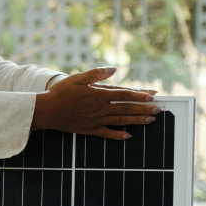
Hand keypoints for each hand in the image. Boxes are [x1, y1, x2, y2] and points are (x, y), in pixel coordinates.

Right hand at [32, 67, 158, 139]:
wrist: (46, 110)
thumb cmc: (61, 92)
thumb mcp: (78, 78)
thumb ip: (97, 74)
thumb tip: (114, 69)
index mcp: (98, 94)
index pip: (124, 94)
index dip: (140, 94)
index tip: (153, 95)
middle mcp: (100, 108)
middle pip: (126, 108)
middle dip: (144, 109)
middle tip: (158, 110)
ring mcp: (96, 120)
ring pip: (121, 120)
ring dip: (137, 120)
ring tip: (150, 120)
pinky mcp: (89, 130)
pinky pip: (107, 134)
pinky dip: (118, 135)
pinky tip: (129, 136)